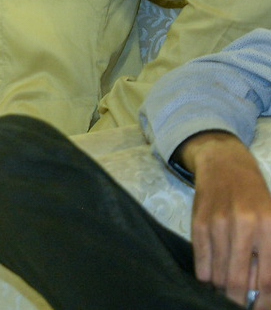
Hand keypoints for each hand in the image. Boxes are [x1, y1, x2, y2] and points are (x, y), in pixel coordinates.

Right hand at [179, 131, 270, 307]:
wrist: (225, 166)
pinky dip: (205, 275)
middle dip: (239, 300)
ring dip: (222, 289)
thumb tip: (261, 292)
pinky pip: (200, 260)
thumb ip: (267, 254)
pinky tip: (211, 276)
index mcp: (270, 227)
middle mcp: (245, 225)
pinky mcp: (198, 223)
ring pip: (218, 274)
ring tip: (225, 291)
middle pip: (240, 280)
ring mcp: (218, 224)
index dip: (264, 302)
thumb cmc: (255, 198)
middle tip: (238, 306)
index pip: (268, 278)